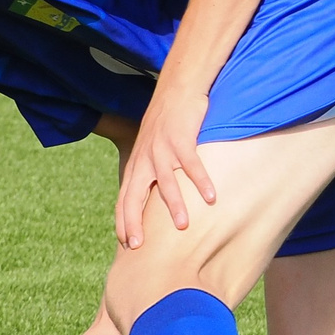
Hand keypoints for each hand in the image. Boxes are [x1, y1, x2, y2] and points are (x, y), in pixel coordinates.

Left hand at [115, 83, 213, 246]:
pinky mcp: (181, 139)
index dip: (122, 222)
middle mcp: (145, 159)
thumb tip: (155, 199)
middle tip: (137, 246)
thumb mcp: (151, 148)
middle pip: (134, 196)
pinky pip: (191, 165)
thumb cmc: (167, 122)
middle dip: (133, 222)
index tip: (126, 245)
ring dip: (174, 206)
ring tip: (182, 227)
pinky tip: (211, 197)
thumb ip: (150, 171)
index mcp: (137, 164)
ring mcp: (162, 149)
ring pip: (165, 183)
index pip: (124, 199)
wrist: (177, 89)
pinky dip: (201, 181)